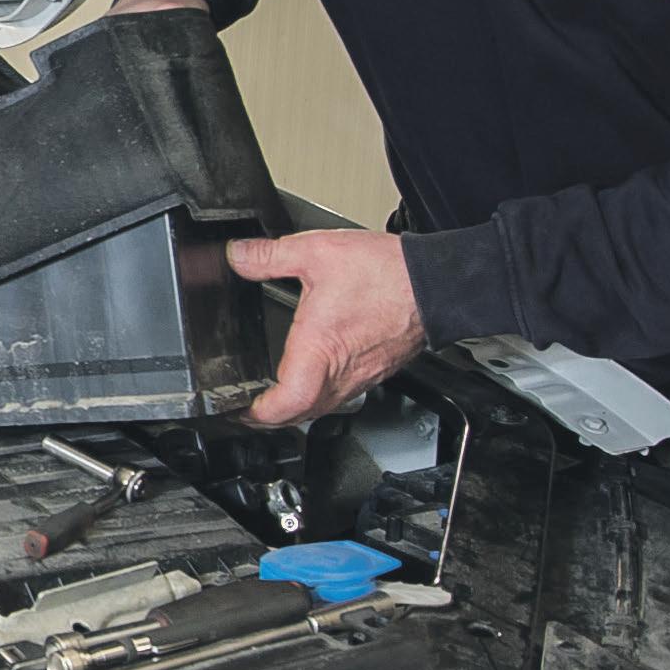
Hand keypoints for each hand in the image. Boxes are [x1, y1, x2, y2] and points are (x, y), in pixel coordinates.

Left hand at [227, 230, 427, 426]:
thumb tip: (239, 256)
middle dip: (267, 416)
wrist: (435, 282)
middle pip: (297, 415)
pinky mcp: (375, 371)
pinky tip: (312, 375)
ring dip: (293, 407)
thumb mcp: (315, 253)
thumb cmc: (387, 275)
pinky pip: (340, 395)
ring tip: (271, 396)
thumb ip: (270, 255)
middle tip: (244, 406)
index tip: (235, 407)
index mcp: (319, 351)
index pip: (284, 405)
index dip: (255, 413)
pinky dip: (318, 395)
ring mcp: (361, 376)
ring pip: (320, 408)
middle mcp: (341, 372)